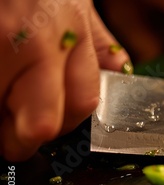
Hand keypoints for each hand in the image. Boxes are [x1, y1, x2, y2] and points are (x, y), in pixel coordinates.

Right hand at [0, 0, 130, 160]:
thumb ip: (95, 37)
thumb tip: (118, 68)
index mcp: (70, 30)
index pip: (84, 101)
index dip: (69, 124)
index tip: (53, 131)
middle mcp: (36, 42)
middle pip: (44, 122)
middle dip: (29, 140)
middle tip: (18, 141)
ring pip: (4, 117)